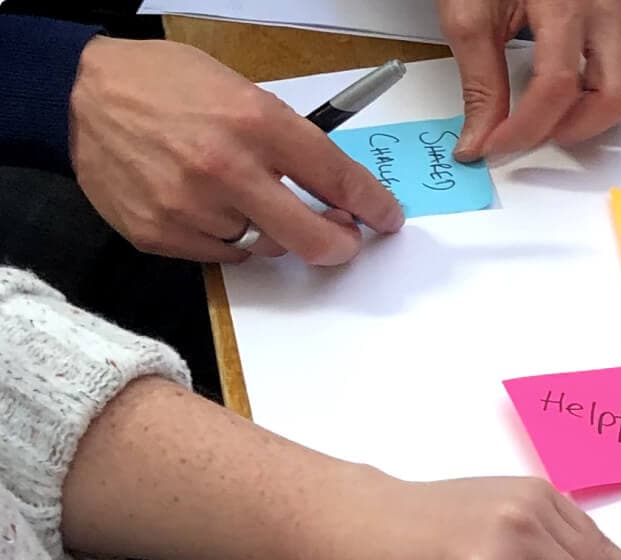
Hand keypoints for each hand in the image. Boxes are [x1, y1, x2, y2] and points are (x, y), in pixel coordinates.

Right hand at [67, 38, 403, 263]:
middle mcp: (226, 169)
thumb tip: (334, 186)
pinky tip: (209, 207)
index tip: (384, 218)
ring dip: (270, 232)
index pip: (339, 180)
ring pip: (264, 248)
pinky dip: (227, 238)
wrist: (78, 93)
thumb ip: (288, 140)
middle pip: (313, 240)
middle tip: (343, 238)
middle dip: (340, 245)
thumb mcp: (241, 91)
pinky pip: (221, 256)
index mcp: (256, 123)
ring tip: (246, 198)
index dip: (373, 206)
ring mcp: (190, 207)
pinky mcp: (159, 234)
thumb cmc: (166, 86)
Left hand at [438, 0, 620, 160]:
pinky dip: (599, 95)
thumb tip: (480, 137)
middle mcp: (603, 7)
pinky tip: (567, 92)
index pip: (557, 86)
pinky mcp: (618, 21)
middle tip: (534, 133)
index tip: (498, 146)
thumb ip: (480, 83)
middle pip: (618, 94)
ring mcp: (618, 14)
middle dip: (576, 128)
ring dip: (595, 116)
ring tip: (553, 115)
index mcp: (564, 2)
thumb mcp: (471, 15)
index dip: (526, 128)